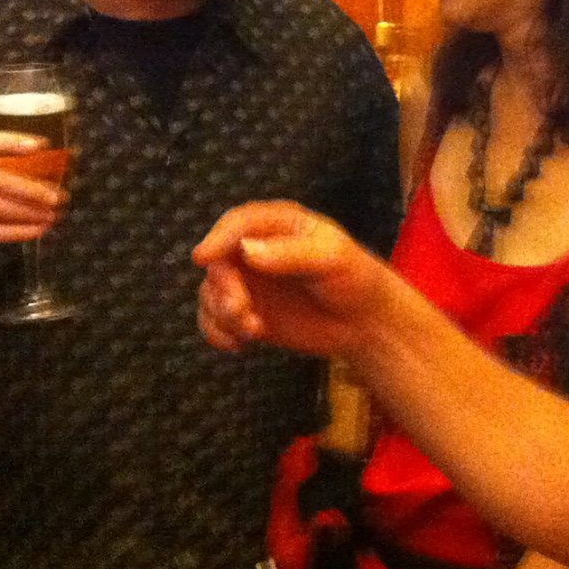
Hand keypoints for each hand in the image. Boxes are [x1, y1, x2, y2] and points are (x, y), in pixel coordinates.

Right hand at [193, 200, 390, 356]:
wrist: (365, 322)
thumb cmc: (355, 279)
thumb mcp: (332, 259)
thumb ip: (291, 254)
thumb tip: (247, 251)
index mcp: (278, 224)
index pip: (238, 223)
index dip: (217, 238)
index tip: (203, 258)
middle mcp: (256, 249)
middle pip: (220, 262)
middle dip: (224, 289)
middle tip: (241, 311)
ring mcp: (250, 282)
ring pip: (211, 292)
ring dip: (222, 315)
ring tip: (253, 330)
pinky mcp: (247, 312)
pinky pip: (214, 319)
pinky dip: (217, 333)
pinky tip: (239, 344)